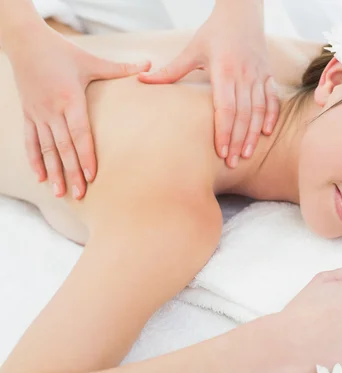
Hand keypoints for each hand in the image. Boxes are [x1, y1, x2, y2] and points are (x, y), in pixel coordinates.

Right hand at [6, 24, 149, 198]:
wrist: (24, 41)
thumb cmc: (62, 51)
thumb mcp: (91, 60)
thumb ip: (120, 68)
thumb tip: (150, 65)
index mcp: (70, 99)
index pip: (80, 134)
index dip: (86, 156)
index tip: (92, 176)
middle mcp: (52, 110)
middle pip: (63, 148)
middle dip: (72, 173)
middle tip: (80, 195)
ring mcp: (38, 114)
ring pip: (46, 149)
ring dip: (53, 172)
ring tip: (59, 193)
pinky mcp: (28, 114)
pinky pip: (30, 141)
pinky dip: (34, 160)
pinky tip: (40, 178)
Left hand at [138, 1, 279, 168]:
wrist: (242, 13)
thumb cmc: (214, 32)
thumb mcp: (192, 49)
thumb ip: (171, 70)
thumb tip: (143, 80)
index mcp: (224, 70)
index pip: (225, 108)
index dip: (223, 131)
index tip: (219, 151)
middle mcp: (244, 75)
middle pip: (242, 114)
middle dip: (236, 140)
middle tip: (231, 161)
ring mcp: (259, 75)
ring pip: (258, 110)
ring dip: (253, 134)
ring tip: (245, 154)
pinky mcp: (268, 74)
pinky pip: (272, 99)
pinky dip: (271, 116)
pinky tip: (266, 133)